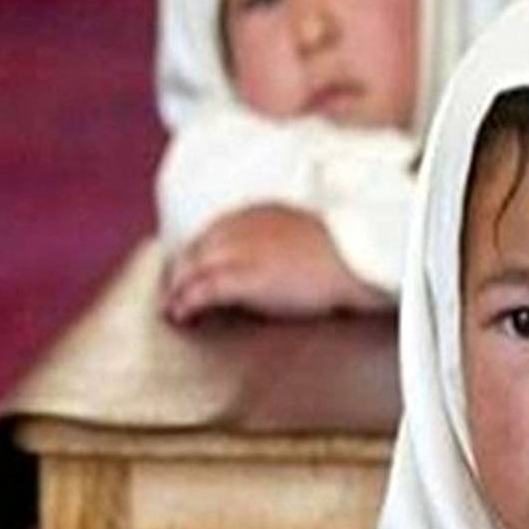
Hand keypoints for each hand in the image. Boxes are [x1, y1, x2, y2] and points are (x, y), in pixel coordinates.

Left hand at [162, 205, 391, 323]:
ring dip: (178, 288)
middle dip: (181, 271)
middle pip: (196, 248)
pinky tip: (182, 314)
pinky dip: (188, 301)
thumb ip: (273, 241)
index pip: (213, 232)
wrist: (355, 260)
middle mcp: (243, 227)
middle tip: (174, 293)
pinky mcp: (246, 277)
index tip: (190, 270)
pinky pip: (204, 289)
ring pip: (194, 267)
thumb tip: (263, 263)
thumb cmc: (340, 254)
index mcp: (257, 214)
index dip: (197, 254)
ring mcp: (242, 251)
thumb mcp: (299, 235)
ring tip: (173, 308)